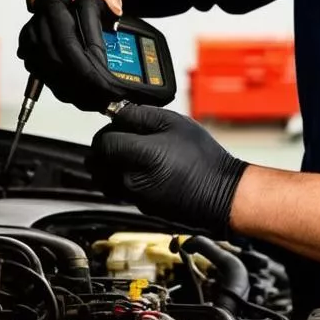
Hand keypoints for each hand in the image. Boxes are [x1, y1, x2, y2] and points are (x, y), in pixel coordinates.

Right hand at [17, 0, 125, 110]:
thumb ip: (112, 1)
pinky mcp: (29, 28)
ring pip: (43, 56)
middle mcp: (50, 3)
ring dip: (63, 82)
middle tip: (100, 95)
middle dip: (80, 77)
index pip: (84, 27)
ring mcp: (36, 16)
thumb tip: (116, 18)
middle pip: (60, 47)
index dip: (95, 56)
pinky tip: (62, 88)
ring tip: (84, 99)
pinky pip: (33, 57)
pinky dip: (47, 75)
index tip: (108, 78)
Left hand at [88, 105, 247, 234]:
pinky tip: (145, 170)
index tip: (119, 126)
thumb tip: (118, 111)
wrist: (221, 194)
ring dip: (111, 165)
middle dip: (107, 148)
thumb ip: (140, 115)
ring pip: (105, 178)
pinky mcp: (140, 207)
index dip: (108, 131)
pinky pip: (120, 190)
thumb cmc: (204, 160)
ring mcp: (135, 196)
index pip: (102, 142)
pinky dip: (124, 179)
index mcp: (140, 156)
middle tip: (127, 139)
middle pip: (97, 161)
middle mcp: (131, 180)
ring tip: (134, 155)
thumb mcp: (175, 123)